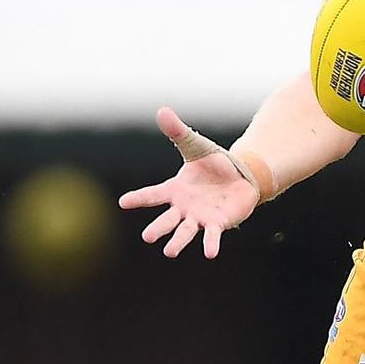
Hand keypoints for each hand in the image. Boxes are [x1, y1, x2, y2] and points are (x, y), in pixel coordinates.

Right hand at [118, 107, 260, 258]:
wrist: (241, 175)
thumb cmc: (214, 163)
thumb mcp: (196, 145)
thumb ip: (177, 132)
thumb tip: (162, 110)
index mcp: (175, 189)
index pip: (153, 194)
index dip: (139, 198)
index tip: (123, 202)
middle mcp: (184, 207)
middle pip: (168, 219)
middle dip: (158, 228)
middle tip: (148, 237)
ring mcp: (200, 217)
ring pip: (186, 231)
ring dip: (178, 242)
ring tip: (169, 252)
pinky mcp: (219, 222)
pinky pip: (212, 235)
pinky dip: (210, 243)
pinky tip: (210, 253)